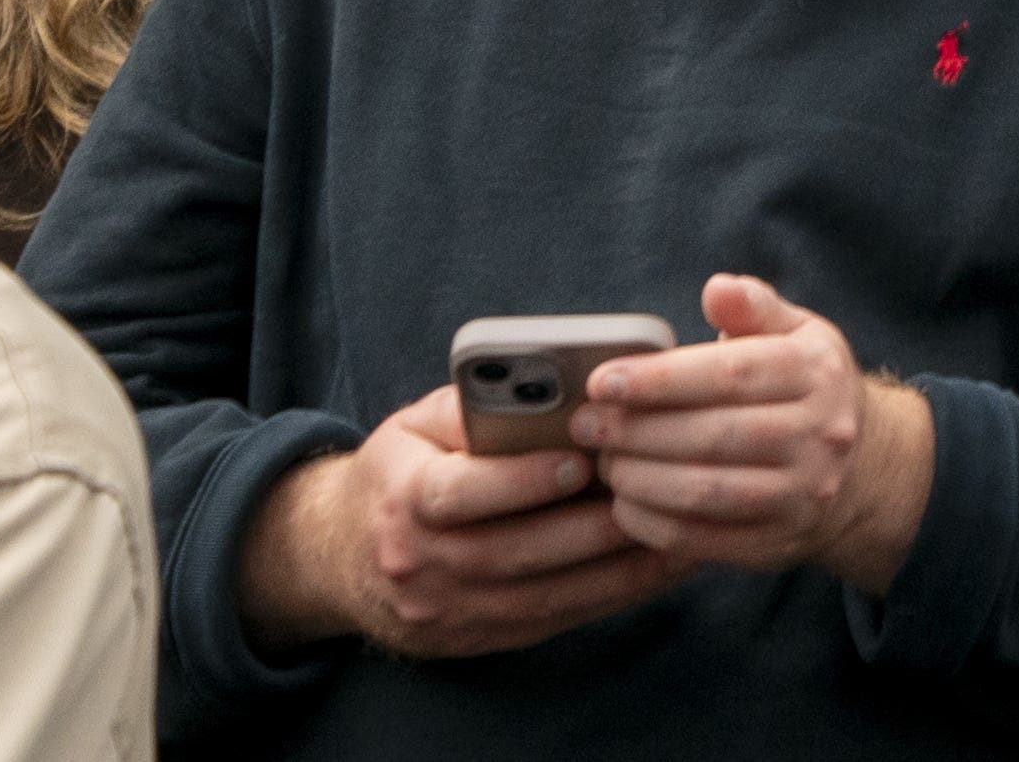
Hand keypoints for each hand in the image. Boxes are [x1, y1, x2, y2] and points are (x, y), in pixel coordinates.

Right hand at [237, 389, 682, 659]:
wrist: (339, 557)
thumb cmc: (400, 470)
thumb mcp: (416, 426)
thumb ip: (476, 404)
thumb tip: (552, 380)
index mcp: (402, 498)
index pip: (460, 494)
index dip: (522, 480)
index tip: (581, 460)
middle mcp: (419, 563)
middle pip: (515, 552)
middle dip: (592, 527)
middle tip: (659, 494)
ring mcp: (447, 610)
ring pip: (543, 595)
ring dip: (617, 568)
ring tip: (679, 532)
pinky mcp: (475, 638)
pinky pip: (552, 621)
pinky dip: (608, 596)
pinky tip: (656, 568)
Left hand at [575, 275, 935, 593]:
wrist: (863, 471)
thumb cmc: (808, 390)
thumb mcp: (799, 334)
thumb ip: (755, 307)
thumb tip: (716, 288)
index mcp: (819, 372)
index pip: (731, 374)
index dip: (660, 379)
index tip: (601, 381)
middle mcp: (821, 434)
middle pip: (712, 436)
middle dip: (636, 431)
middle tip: (585, 425)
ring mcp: (804, 494)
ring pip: (705, 492)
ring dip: (640, 479)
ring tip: (603, 462)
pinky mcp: (779, 542)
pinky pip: (704, 539)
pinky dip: (653, 524)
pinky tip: (624, 504)